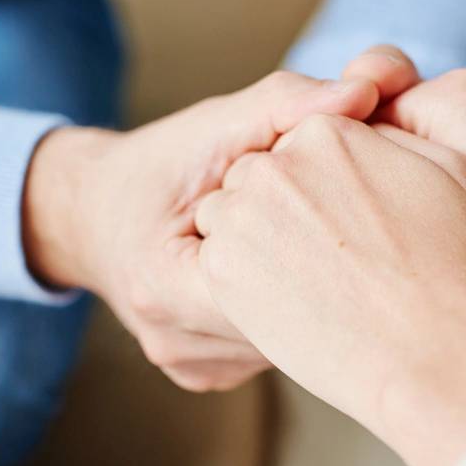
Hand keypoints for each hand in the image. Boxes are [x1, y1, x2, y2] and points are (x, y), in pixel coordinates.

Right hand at [22, 49, 416, 391]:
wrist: (96, 216)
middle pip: (291, 325)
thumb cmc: (161, 166)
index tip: (367, 210)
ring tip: (327, 253)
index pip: (276, 282)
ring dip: (316, 299)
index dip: (328, 242)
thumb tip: (369, 89)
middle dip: (330, 275)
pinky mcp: (206, 377)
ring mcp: (191, 367)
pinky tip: (298, 281)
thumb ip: (287, 105)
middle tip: (365, 232)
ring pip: (289, 345)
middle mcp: (174, 341)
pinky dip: (293, 315)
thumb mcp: (216, 124)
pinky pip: (272, 351)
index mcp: (162, 284)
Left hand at [196, 115, 465, 465]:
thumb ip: (394, 137)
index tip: (344, 223)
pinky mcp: (221, 269)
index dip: (323, 187)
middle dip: (283, 208)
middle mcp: (277, 164)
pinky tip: (289, 303)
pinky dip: (243, 279)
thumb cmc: (458, 271)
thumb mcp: (452, 172)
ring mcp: (243, 216)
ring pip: (230, 216)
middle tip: (326, 256)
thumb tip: (364, 123)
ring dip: (255, 240)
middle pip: (260, 176)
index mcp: (329, 132)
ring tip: (308, 281)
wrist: (433, 355)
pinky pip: (218, 262)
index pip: (302, 145)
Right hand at [379, 70, 465, 370]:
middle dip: (397, 162)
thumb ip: (394, 173)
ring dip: (434, 168)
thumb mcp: (440, 217)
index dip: (360, 161)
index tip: (361, 208)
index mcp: (459, 100)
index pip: (374, 112)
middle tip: (391, 219)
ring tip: (433, 222)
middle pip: (411, 119)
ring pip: (448, 133)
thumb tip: (363, 166)